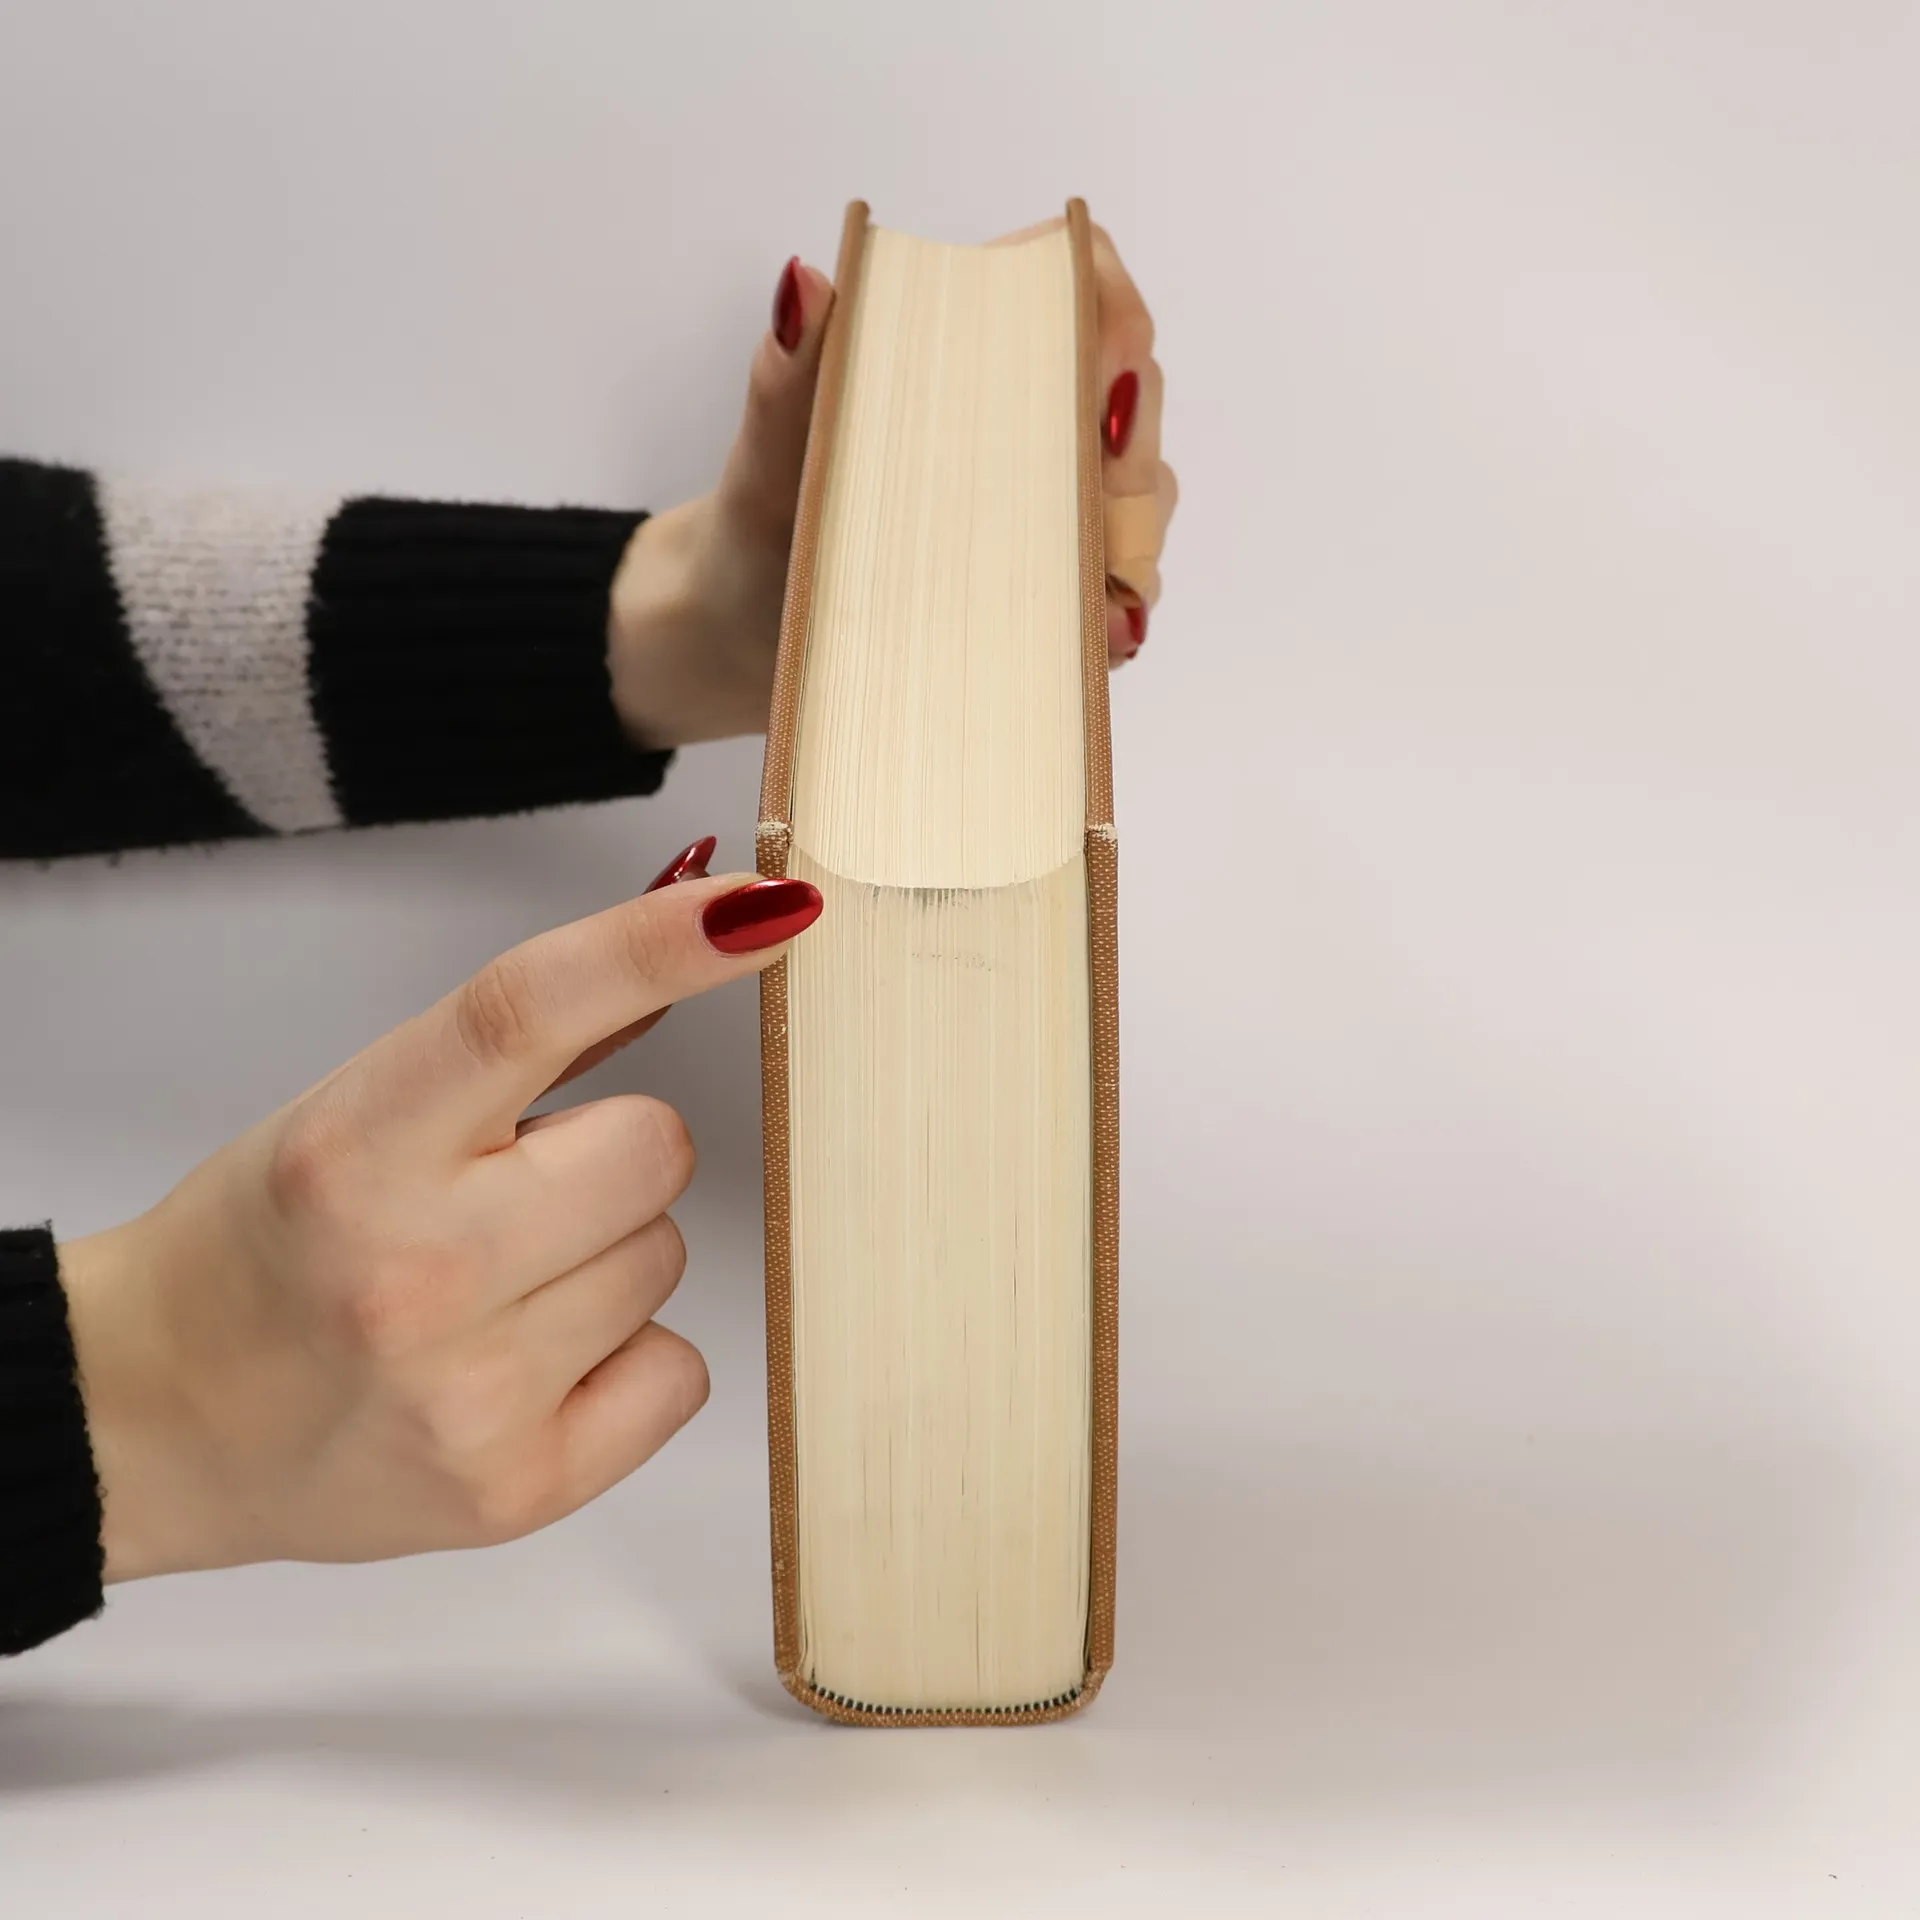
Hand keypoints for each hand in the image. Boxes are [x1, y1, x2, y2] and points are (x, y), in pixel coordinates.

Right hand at [56, 860, 822, 1582]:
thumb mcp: (356, 1108)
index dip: (661, 943)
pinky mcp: (517, 1490)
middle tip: (512, 1196)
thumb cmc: (265, 1245)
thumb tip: (695, 935)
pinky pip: (681, 1372)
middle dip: (608, 1155)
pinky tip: (530, 1368)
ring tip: (495, 1292)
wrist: (151, 1423)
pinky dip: (627, 1362)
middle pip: (655, 1145)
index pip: (527, 1009)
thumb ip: (522, 1038)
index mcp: (354, 1147)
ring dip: (607, 1256)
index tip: (774, 906)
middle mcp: (412, 1271)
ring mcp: (469, 1395)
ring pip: (668, 1255)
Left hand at [608, 222, 1176, 746]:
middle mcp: (1018, 412)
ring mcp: (1041, 500)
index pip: (1077, 277)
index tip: (1099, 392)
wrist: (738, 636)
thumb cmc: (753, 530)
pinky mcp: (1045, 582)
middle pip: (1129, 393)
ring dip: (1131, 543)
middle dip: (1132, 457)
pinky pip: (1116, 584)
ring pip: (1137, 496)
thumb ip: (785, 372)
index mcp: (962, 347)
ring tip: (1103, 605)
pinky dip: (1117, 612)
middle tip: (1096, 517)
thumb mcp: (763, 459)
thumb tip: (805, 284)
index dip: (1111, 320)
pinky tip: (1101, 640)